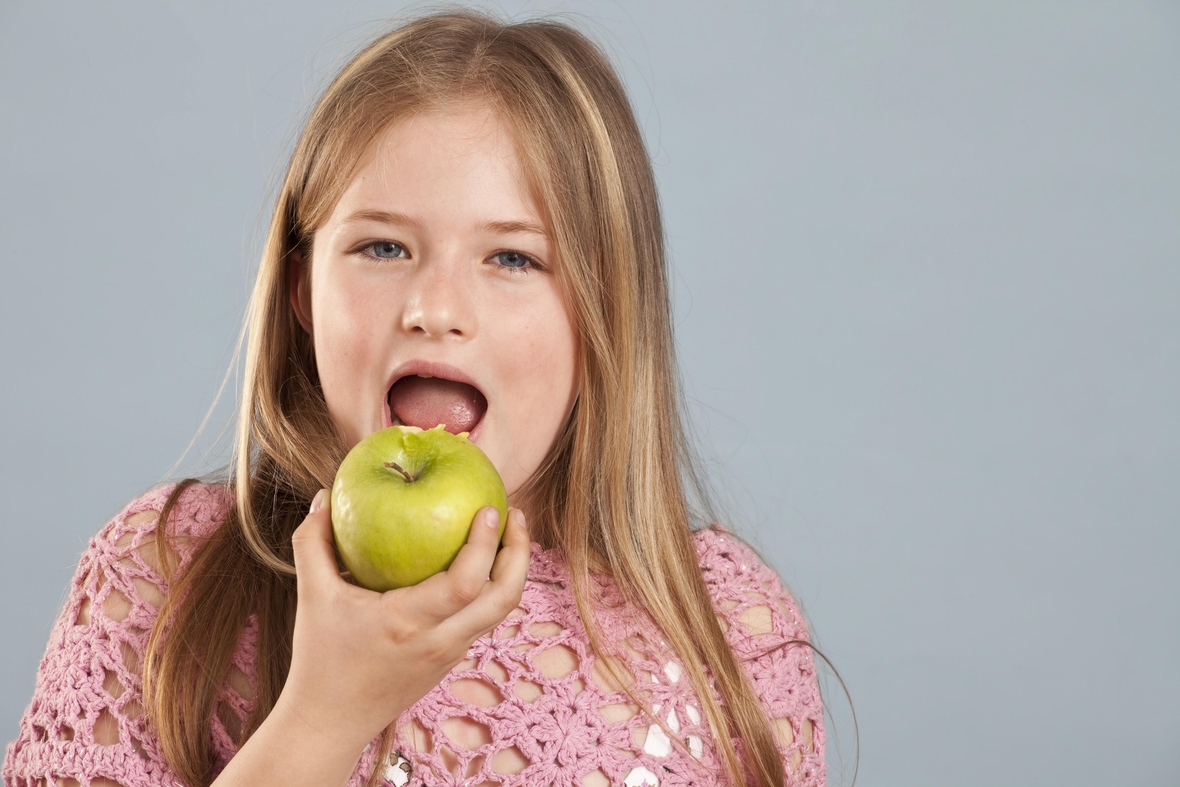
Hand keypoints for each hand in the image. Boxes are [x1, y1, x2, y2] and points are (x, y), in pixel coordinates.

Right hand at [274, 490, 529, 752]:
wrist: (330, 723)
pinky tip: (481, 560)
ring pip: (501, 611)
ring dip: (512, 569)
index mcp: (408, 623)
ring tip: (508, 531)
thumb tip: (325, 496)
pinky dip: (493, 586)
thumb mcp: (312, 596)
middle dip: (520, 553)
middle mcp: (439, 641)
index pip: (466, 584)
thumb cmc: (319, 659)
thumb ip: (313, 542)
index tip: (491, 509)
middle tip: (515, 513)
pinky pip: (483, 618)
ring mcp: (450, 654)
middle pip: (504, 598)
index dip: (485, 545)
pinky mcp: (451, 660)